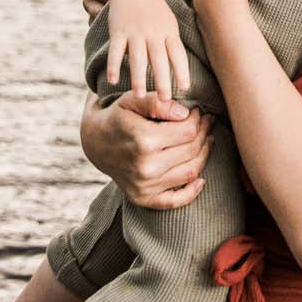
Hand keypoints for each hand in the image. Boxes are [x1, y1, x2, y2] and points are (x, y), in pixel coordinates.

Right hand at [80, 90, 213, 209]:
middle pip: (192, 150)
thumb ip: (158, 102)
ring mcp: (144, 185)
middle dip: (204, 133)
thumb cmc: (118, 117)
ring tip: (207, 139)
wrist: (95, 142)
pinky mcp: (142, 198)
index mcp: (144, 141)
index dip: (198, 119)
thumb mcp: (132, 100)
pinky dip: (192, 192)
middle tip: (207, 122)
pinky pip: (175, 201)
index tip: (198, 111)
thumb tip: (185, 114)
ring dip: (204, 154)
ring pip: (190, 172)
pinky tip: (201, 179)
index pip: (188, 131)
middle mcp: (145, 167)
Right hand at [105, 0, 190, 102]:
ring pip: (138, 57)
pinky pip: (116, 50)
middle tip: (165, 100)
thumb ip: (173, 46)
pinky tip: (113, 80)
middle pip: (159, 59)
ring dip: (138, 76)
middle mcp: (153, 33)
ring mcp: (135, 32)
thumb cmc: (156, 13)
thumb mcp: (170, 25)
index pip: (178, 54)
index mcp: (168, 32)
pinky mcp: (118, 31)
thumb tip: (182, 73)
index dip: (182, 70)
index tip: (185, 88)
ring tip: (140, 95)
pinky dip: (114, 65)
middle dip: (163, 80)